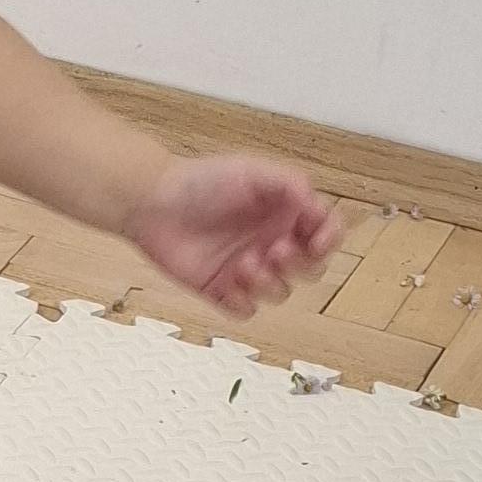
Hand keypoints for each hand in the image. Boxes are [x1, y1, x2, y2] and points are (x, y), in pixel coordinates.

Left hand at [125, 152, 339, 317]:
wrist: (153, 202)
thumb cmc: (199, 181)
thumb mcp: (252, 171)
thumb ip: (289, 184)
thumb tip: (316, 204)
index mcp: (285, 214)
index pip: (325, 233)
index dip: (329, 239)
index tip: (318, 240)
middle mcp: (271, 242)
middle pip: (311, 268)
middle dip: (300, 263)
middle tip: (275, 250)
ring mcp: (248, 269)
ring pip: (281, 292)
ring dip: (269, 282)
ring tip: (244, 263)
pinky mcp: (221, 290)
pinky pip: (245, 310)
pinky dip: (242, 301)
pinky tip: (228, 283)